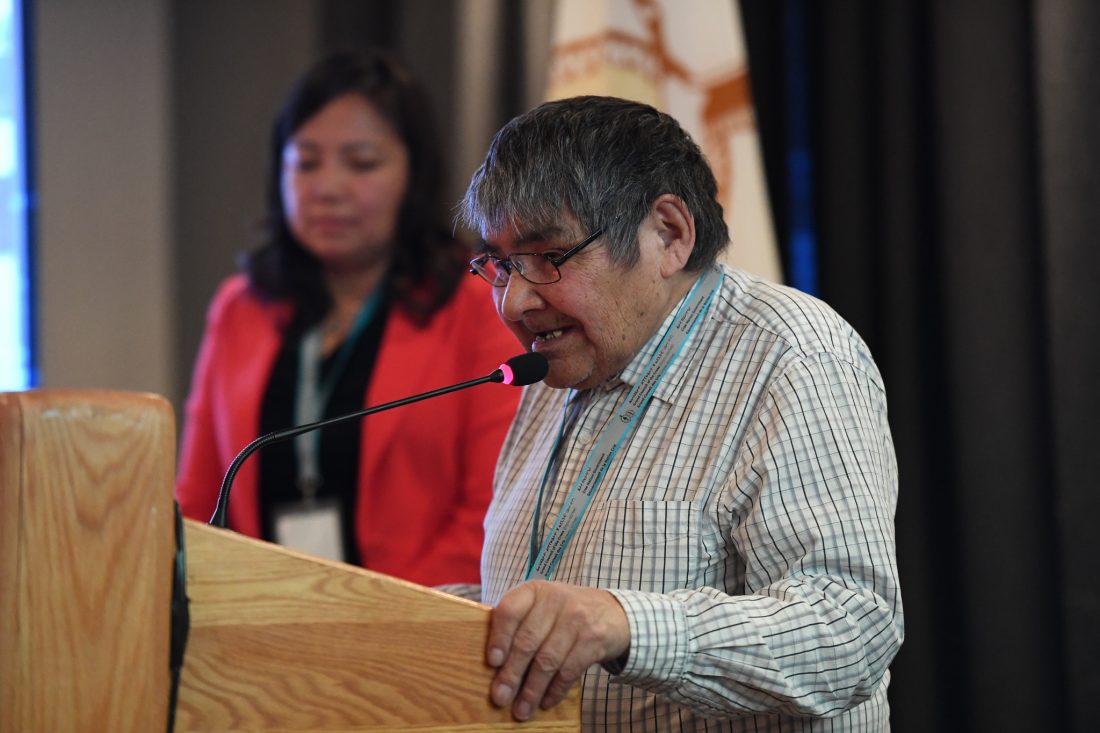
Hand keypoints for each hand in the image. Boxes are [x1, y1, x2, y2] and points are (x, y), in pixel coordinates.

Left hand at [487, 580, 629, 720]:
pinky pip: (569, 670)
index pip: (511, 610)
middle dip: (512, 674)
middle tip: (500, 697)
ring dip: (532, 690)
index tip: (493, 662)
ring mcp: (577, 619)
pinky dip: (555, 690)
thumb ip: (519, 625)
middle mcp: (555, 600)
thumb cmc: (564, 613)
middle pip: (528, 641)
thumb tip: (494, 666)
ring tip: (522, 710)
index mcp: (534, 591)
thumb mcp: (541, 607)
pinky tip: (546, 702)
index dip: (500, 637)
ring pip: (548, 660)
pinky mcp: (594, 639)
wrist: (612, 612)